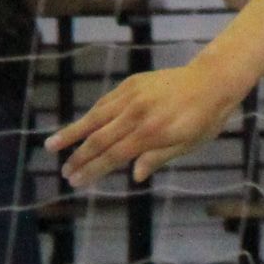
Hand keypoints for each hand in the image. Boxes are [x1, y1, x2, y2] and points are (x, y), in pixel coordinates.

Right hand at [48, 61, 240, 186]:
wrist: (212, 80)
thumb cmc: (205, 119)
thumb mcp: (188, 145)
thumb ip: (158, 158)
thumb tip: (135, 176)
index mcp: (152, 133)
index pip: (113, 156)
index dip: (92, 171)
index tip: (76, 183)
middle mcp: (138, 113)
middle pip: (99, 140)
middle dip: (78, 158)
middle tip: (64, 173)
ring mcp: (133, 96)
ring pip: (95, 117)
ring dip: (72, 133)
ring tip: (51, 146)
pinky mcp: (132, 84)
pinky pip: (106, 102)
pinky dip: (91, 116)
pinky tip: (79, 126)